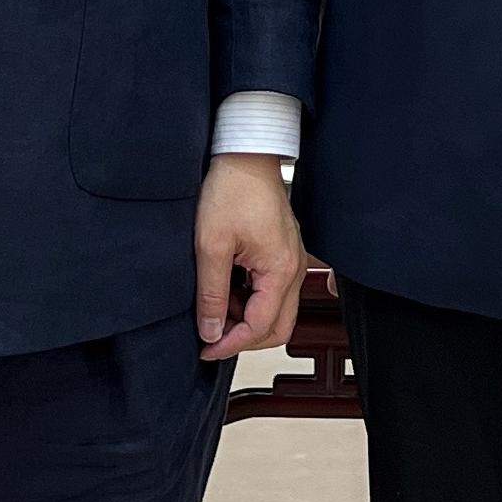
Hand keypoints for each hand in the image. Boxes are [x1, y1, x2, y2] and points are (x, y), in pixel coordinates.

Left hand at [194, 152, 302, 365]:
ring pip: (277, 310)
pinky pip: (274, 290)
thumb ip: (212, 293)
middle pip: (278, 326)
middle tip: (212, 337)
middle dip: (245, 338)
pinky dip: (252, 299)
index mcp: (280, 270)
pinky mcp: (284, 251)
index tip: (207, 348)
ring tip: (215, 306)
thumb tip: (212, 331)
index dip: (232, 344)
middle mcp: (294, 268)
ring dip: (248, 318)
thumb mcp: (211, 245)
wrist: (245, 154)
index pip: (261, 327)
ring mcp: (292, 259)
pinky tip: (227, 288)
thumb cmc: (232, 189)